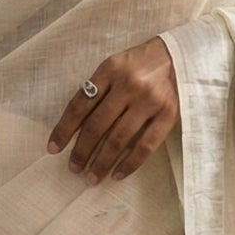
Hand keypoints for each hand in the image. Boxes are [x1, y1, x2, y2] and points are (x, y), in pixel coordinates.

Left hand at [48, 38, 179, 180]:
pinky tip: (118, 175)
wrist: (181, 56)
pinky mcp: (168, 115)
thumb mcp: (115, 66)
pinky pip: (145, 146)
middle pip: (97, 125)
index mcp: (110, 70)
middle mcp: (128, 85)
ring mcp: (149, 101)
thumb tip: (73, 126)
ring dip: (102, 162)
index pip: (80, 105)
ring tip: (92, 178)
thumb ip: (97, 89)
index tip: (53, 149)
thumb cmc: (141, 64)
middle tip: (74, 169)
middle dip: (81, 151)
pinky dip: (130, 164)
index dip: (64, 129)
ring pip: (118, 139)